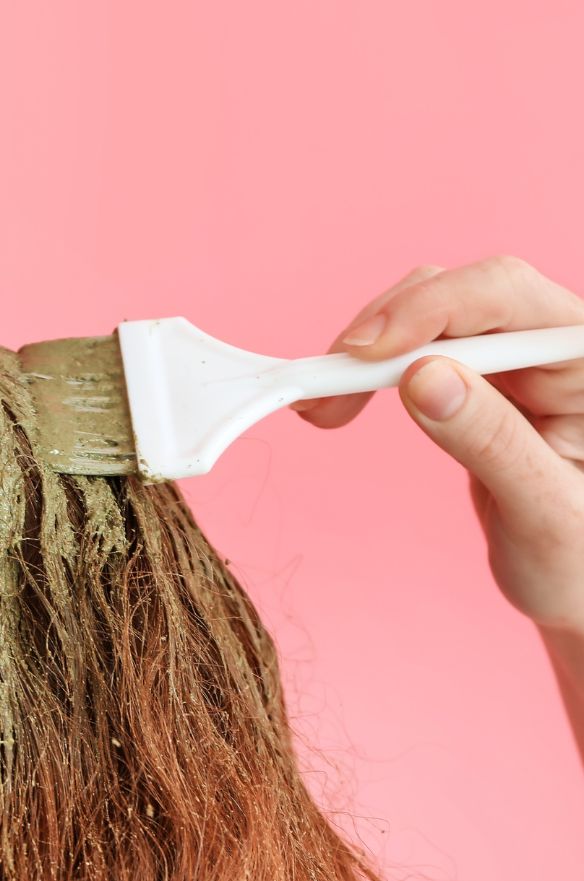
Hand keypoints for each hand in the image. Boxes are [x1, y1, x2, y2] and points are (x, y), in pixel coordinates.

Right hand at [294, 257, 583, 635]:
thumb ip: (492, 441)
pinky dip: (369, 373)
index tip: (363, 353)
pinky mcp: (480, 382)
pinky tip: (340, 401)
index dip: (428, 311)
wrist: (577, 586)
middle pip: (458, 295)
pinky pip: (416, 353)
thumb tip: (421, 378)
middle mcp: (553, 346)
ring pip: (428, 317)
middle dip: (384, 331)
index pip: (506, 296)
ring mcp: (515, 362)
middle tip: (324, 387)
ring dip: (365, 353)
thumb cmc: (580, 558)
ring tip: (322, 404)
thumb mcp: (545, 511)